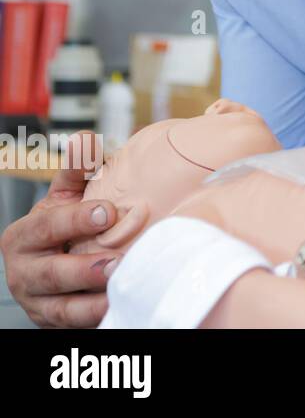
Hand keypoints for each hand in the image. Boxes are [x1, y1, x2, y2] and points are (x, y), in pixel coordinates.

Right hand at [0, 132, 119, 326]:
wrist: (57, 266)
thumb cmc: (64, 226)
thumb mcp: (65, 197)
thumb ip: (77, 169)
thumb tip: (86, 139)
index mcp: (24, 236)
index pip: (47, 226)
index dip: (75, 219)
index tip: (108, 211)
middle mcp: (25, 272)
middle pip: (51, 273)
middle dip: (82, 269)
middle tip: (116, 262)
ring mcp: (38, 302)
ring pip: (62, 308)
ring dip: (91, 302)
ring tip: (120, 290)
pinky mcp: (55, 323)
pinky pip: (75, 325)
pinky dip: (96, 319)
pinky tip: (121, 308)